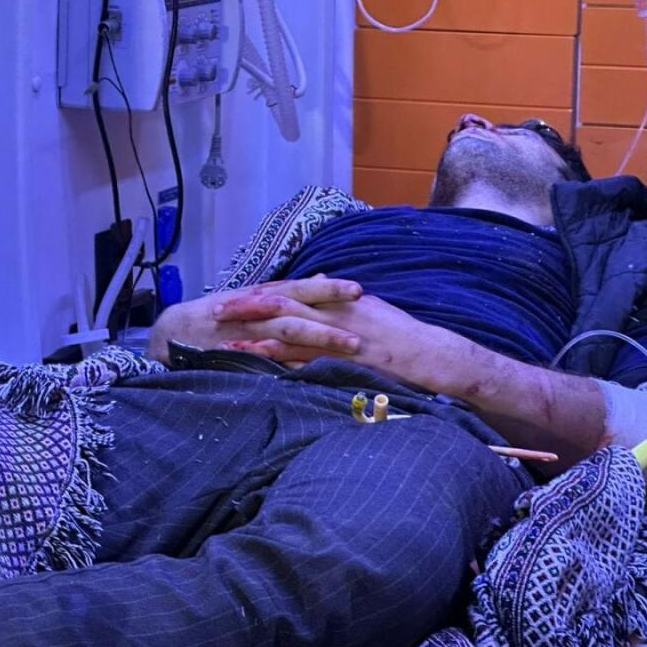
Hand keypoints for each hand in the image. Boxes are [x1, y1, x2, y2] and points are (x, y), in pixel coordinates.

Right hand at [147, 275, 363, 364]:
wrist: (175, 331)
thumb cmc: (223, 312)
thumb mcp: (256, 294)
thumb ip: (290, 290)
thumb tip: (324, 277)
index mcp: (265, 295)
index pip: (302, 289)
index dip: (329, 290)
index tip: (359, 290)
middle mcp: (258, 312)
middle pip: (299, 314)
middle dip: (330, 321)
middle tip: (362, 330)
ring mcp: (248, 336)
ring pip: (287, 338)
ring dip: (318, 343)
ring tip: (349, 350)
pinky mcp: (239, 358)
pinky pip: (269, 365)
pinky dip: (291, 369)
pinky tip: (316, 376)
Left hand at [219, 292, 468, 392]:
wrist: (431, 355)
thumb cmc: (402, 336)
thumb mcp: (369, 309)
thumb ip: (339, 298)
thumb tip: (316, 282)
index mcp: (339, 300)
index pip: (292, 293)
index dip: (261, 295)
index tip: (233, 297)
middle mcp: (335, 313)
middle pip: (282, 307)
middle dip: (247, 309)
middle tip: (215, 311)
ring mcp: (338, 337)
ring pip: (288, 331)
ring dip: (254, 335)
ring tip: (224, 340)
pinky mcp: (343, 360)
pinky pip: (306, 358)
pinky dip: (279, 360)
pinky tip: (258, 364)